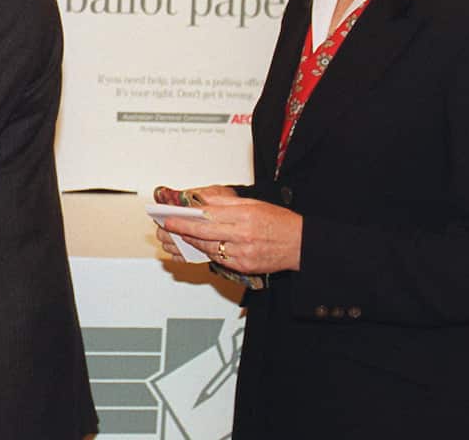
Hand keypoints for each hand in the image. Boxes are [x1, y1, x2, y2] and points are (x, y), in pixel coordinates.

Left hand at [157, 192, 301, 273]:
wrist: (300, 244)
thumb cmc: (279, 222)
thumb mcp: (254, 204)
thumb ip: (226, 203)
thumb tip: (203, 200)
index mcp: (245, 216)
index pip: (208, 216)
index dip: (186, 218)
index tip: (171, 216)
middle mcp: (243, 235)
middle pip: (205, 233)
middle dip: (183, 230)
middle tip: (168, 226)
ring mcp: (243, 253)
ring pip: (209, 248)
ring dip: (194, 242)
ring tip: (182, 235)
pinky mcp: (244, 266)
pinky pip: (220, 260)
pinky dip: (209, 252)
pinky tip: (203, 246)